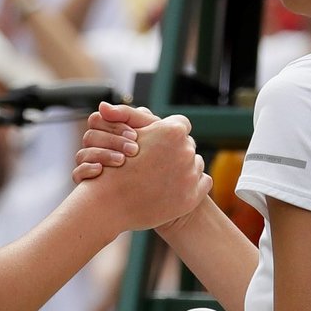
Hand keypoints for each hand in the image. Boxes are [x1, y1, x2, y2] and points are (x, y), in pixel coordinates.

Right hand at [73, 102, 155, 181]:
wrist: (164, 181)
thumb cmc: (156, 150)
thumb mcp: (148, 128)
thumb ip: (127, 114)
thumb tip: (102, 106)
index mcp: (107, 130)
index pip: (96, 120)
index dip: (114, 126)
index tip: (134, 135)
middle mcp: (95, 146)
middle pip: (90, 136)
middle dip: (113, 142)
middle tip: (133, 150)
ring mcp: (90, 163)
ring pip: (83, 154)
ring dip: (102, 155)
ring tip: (122, 161)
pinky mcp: (88, 183)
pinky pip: (77, 174)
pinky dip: (86, 170)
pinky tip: (101, 170)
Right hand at [89, 113, 211, 232]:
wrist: (109, 204)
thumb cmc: (112, 167)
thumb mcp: (120, 134)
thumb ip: (127, 115)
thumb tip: (107, 106)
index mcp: (173, 131)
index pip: (180, 124)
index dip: (168, 134)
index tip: (158, 143)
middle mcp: (186, 150)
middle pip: (188, 145)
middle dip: (176, 152)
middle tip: (157, 162)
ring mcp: (190, 174)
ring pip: (196, 164)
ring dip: (185, 168)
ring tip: (162, 177)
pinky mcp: (192, 196)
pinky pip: (204, 181)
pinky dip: (193, 184)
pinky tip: (174, 188)